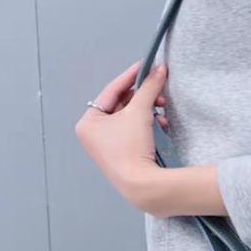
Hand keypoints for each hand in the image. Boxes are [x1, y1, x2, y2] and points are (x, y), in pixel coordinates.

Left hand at [74, 60, 169, 209]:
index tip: (146, 65)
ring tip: (162, 112)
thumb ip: (149, 87)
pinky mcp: (121, 156)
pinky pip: (133, 132)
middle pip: (121, 105)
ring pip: (130, 119)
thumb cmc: (131, 146)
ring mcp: (106, 147)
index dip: (130, 76)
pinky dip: (147, 126)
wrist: (141, 186)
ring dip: (148, 112)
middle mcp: (93, 134)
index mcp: (88, 122)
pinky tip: (161, 127)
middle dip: (143, 99)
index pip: (111, 91)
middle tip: (159, 92)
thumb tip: (160, 69)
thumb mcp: (140, 111)